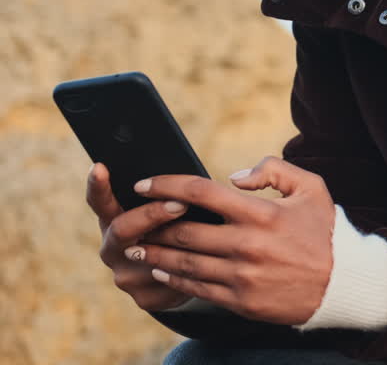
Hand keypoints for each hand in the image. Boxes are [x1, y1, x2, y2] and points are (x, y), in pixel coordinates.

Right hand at [87, 162, 192, 311]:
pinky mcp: (145, 298)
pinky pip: (170, 280)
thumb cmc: (178, 224)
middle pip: (123, 229)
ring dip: (178, 244)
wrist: (186, 271)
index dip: (97, 186)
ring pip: (151, 258)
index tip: (99, 167)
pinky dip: (190, 268)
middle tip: (181, 203)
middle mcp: (112, 248)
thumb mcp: (167, 207)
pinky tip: (210, 261)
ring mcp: (125, 276)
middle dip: (152, 214)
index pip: (100, 202)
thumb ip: (167, 193)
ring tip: (207, 232)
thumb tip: (182, 183)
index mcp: (113, 220)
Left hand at [128, 156, 336, 325]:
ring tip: (135, 247)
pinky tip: (161, 270)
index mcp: (261, 213)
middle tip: (133, 218)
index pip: (201, 192)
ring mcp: (242, 275)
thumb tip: (234, 177)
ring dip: (155, 253)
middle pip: (184, 230)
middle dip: (152, 223)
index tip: (143, 183)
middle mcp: (248, 244)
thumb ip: (274, 170)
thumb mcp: (312, 188)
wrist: (343, 283)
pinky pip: (197, 288)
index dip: (165, 185)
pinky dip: (173, 278)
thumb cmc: (325, 231)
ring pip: (184, 262)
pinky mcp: (241, 300)